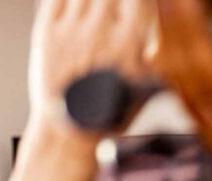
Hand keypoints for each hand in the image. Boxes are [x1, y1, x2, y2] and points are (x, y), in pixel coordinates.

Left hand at [27, 0, 150, 135]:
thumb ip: (154, 49)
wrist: (71, 135)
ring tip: (97, 15)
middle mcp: (99, 32)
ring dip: (93, 0)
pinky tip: (76, 7)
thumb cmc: (111, 114)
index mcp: (129, 43)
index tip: (137, 6)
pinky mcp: (46, 33)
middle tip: (114, 13)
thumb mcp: (148, 85)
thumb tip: (165, 25)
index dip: (138, 1)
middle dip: (114, 1)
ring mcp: (70, 31)